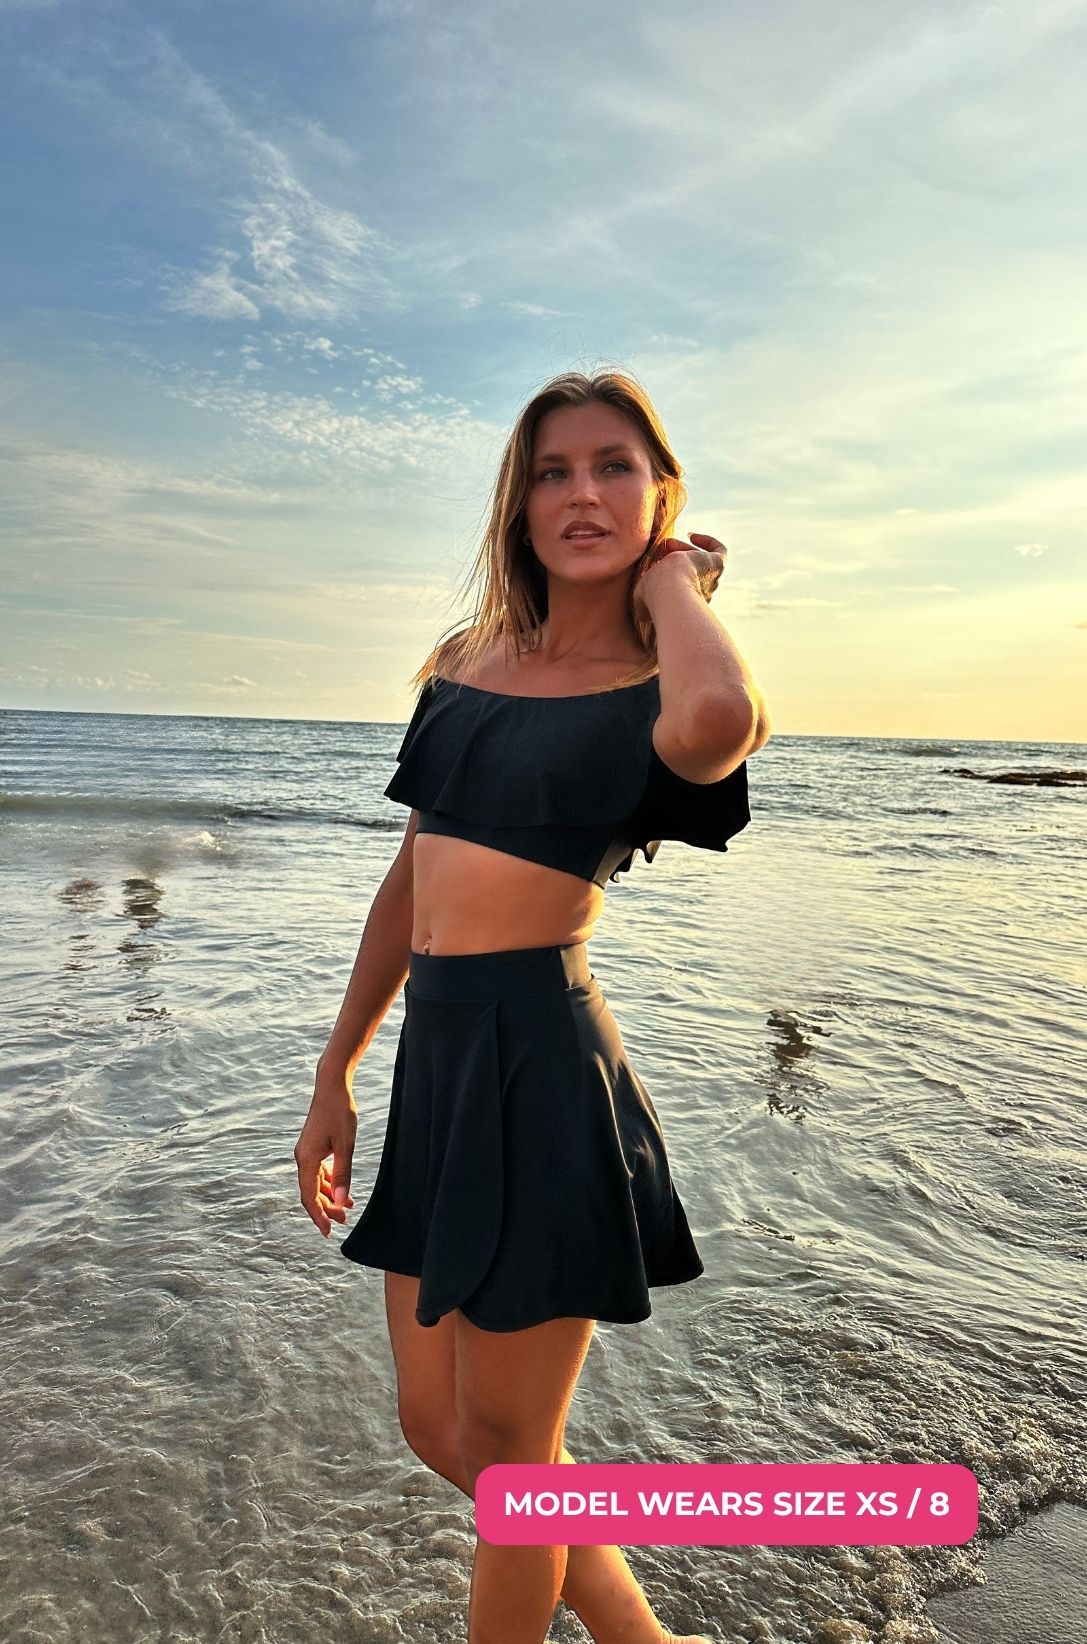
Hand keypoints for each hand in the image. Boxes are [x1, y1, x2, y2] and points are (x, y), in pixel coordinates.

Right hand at [294, 1072, 357, 1236]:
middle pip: (311, 1192)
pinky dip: (329, 1183)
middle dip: (326, 1208)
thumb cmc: (340, 1112)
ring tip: (346, 1208)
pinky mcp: (313, 1146)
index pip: (309, 1196)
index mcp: (307, 1159)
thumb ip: (343, 1175)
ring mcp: (306, 1152)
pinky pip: (318, 1172)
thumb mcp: (346, 1146)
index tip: (328, 1232)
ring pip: (315, 1183)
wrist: (331, 1086)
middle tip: (344, 1221)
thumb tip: (340, 1202)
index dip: (318, 1216)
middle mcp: (302, 1158)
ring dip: (329, 1196)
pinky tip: (342, 1190)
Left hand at [632, 531, 725, 619]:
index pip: (681, 585)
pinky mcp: (717, 565)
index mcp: (685, 602)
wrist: (670, 592)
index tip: (660, 563)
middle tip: (662, 550)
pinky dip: (707, 541)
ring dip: (683, 550)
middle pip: (691, 571)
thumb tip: (641, 603)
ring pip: (700, 561)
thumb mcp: (641, 596)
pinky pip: (719, 550)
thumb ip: (642, 599)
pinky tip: (691, 535)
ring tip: (668, 544)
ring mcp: (711, 580)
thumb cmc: (654, 597)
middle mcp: (702, 593)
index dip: (671, 572)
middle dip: (675, 558)